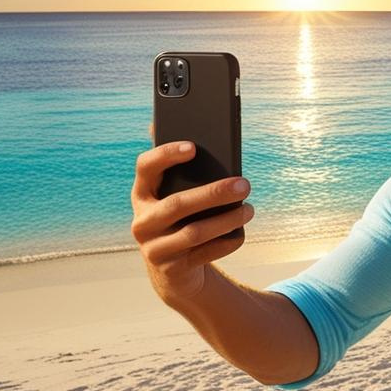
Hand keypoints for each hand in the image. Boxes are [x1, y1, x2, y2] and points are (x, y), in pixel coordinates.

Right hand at [132, 122, 253, 303]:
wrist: (173, 269)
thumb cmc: (179, 219)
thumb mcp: (174, 193)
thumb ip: (177, 165)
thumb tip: (173, 121)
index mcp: (142, 193)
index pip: (145, 167)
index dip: (166, 155)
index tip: (194, 147)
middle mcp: (142, 220)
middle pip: (177, 204)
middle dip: (214, 193)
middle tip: (244, 184)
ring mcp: (154, 248)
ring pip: (194, 232)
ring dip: (226, 220)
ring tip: (249, 209)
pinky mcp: (172, 270)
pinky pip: (203, 255)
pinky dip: (225, 243)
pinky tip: (241, 233)